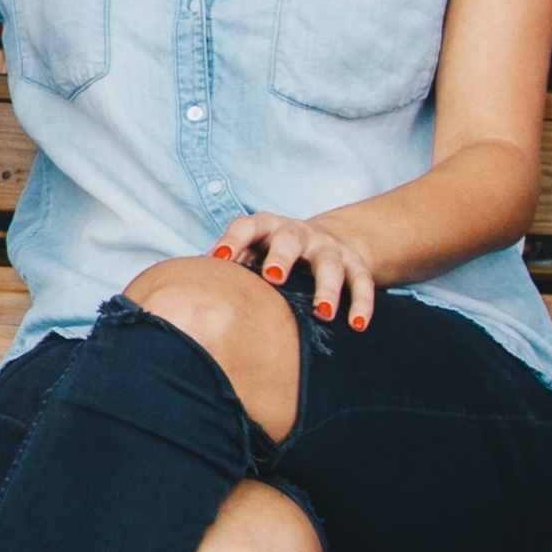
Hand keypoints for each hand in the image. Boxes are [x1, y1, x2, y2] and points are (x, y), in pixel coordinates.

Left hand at [210, 211, 375, 331]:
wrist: (328, 241)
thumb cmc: (274, 256)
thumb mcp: (252, 253)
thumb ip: (229, 269)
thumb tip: (189, 293)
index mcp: (268, 228)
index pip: (248, 225)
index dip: (234, 240)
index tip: (220, 258)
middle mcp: (300, 234)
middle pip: (291, 239)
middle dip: (282, 257)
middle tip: (273, 278)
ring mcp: (330, 248)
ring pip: (331, 264)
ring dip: (327, 287)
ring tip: (323, 313)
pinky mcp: (355, 264)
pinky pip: (362, 281)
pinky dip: (362, 303)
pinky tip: (358, 325)